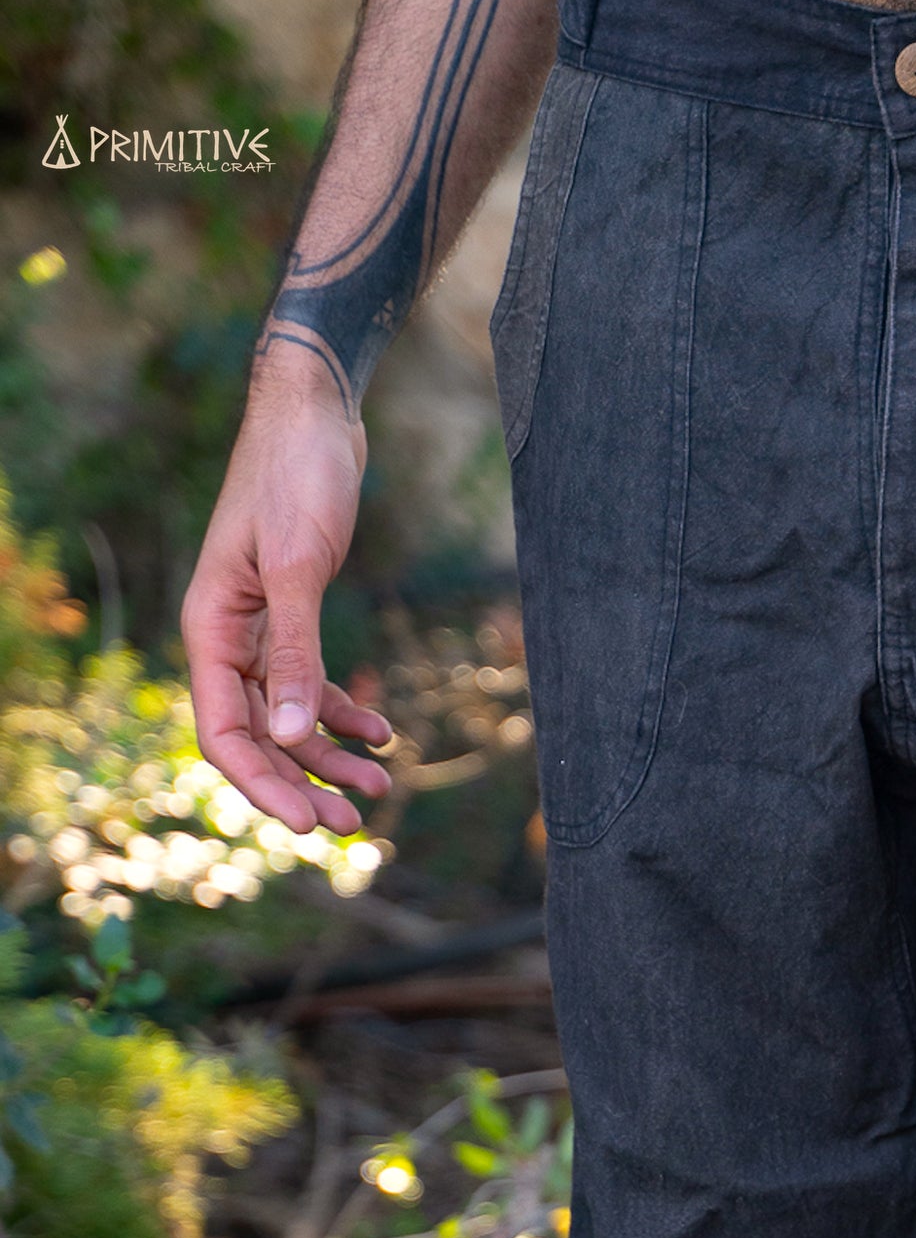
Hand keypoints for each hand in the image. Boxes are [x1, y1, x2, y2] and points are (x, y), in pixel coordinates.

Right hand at [181, 356, 392, 833]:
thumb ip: (293, 653)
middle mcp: (227, 637)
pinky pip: (311, 684)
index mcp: (210, 629)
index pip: (224, 733)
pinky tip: (383, 736)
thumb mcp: (297, 568)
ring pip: (287, 717)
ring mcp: (259, 629)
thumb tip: (287, 735)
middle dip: (303, 783)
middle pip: (256, 737)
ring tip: (381, 789)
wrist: (315, 413)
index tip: (312, 825)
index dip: (265, 786)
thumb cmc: (296, 477)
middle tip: (356, 824)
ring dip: (329, 756)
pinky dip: (344, 715)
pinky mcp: (295, 614)